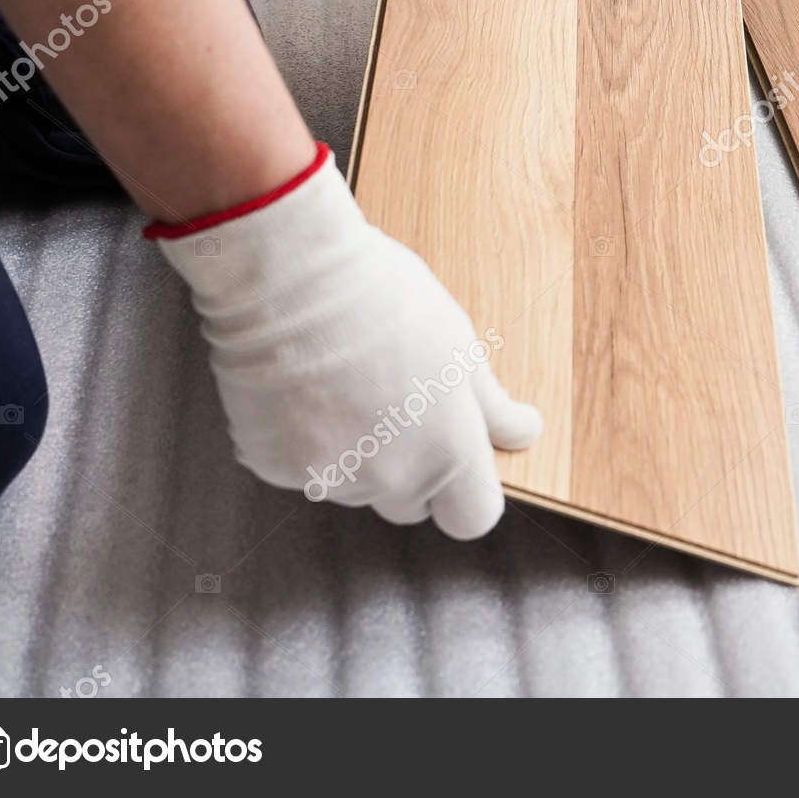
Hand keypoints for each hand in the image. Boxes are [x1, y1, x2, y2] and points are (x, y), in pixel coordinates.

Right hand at [150, 145, 541, 538]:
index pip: (473, 518)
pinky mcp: (275, 467)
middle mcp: (391, 479)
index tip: (458, 464)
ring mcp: (329, 477)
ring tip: (344, 383)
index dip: (467, 494)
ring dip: (353, 452)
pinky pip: (298, 467)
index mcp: (449, 452)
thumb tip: (522, 431)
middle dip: (408, 470)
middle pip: (408, 504)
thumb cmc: (383, 300)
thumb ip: (491, 404)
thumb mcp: (459, 345)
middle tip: (394, 404)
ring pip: (352, 484)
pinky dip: (301, 440)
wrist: (292, 281)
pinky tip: (303, 387)